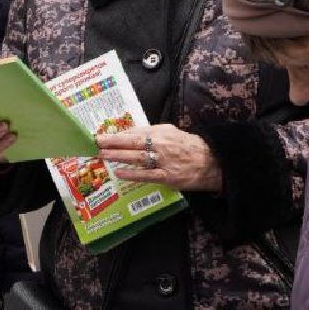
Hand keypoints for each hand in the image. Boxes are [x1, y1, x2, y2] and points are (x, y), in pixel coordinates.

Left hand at [97, 124, 222, 192]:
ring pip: (137, 157)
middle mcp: (161, 144)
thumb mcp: (171, 133)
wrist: (212, 162)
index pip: (135, 132)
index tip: (102, 135)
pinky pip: (147, 175)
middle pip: (132, 142)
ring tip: (102, 155)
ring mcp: (164, 161)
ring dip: (118, 156)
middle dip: (112, 142)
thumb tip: (130, 133)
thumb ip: (151, 133)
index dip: (117, 134)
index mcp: (161, 132)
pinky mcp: (168, 176)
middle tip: (96, 143)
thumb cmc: (189, 147)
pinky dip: (132, 174)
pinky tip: (119, 172)